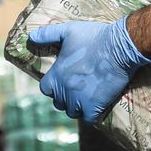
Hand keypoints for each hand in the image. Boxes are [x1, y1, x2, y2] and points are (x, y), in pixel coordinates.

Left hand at [28, 17, 150, 123]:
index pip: (46, 89)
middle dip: (65, 97)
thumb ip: (47, 34)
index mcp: (56, 75)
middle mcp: (64, 90)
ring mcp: (79, 100)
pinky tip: (95, 108)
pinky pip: (88, 119)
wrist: (119, 47)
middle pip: (59, 103)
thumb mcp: (67, 30)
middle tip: (76, 88)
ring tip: (86, 98)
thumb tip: (31, 38)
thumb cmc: (93, 37)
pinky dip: (91, 116)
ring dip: (77, 107)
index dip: (53, 86)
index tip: (61, 81)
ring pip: (73, 112)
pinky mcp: (95, 107)